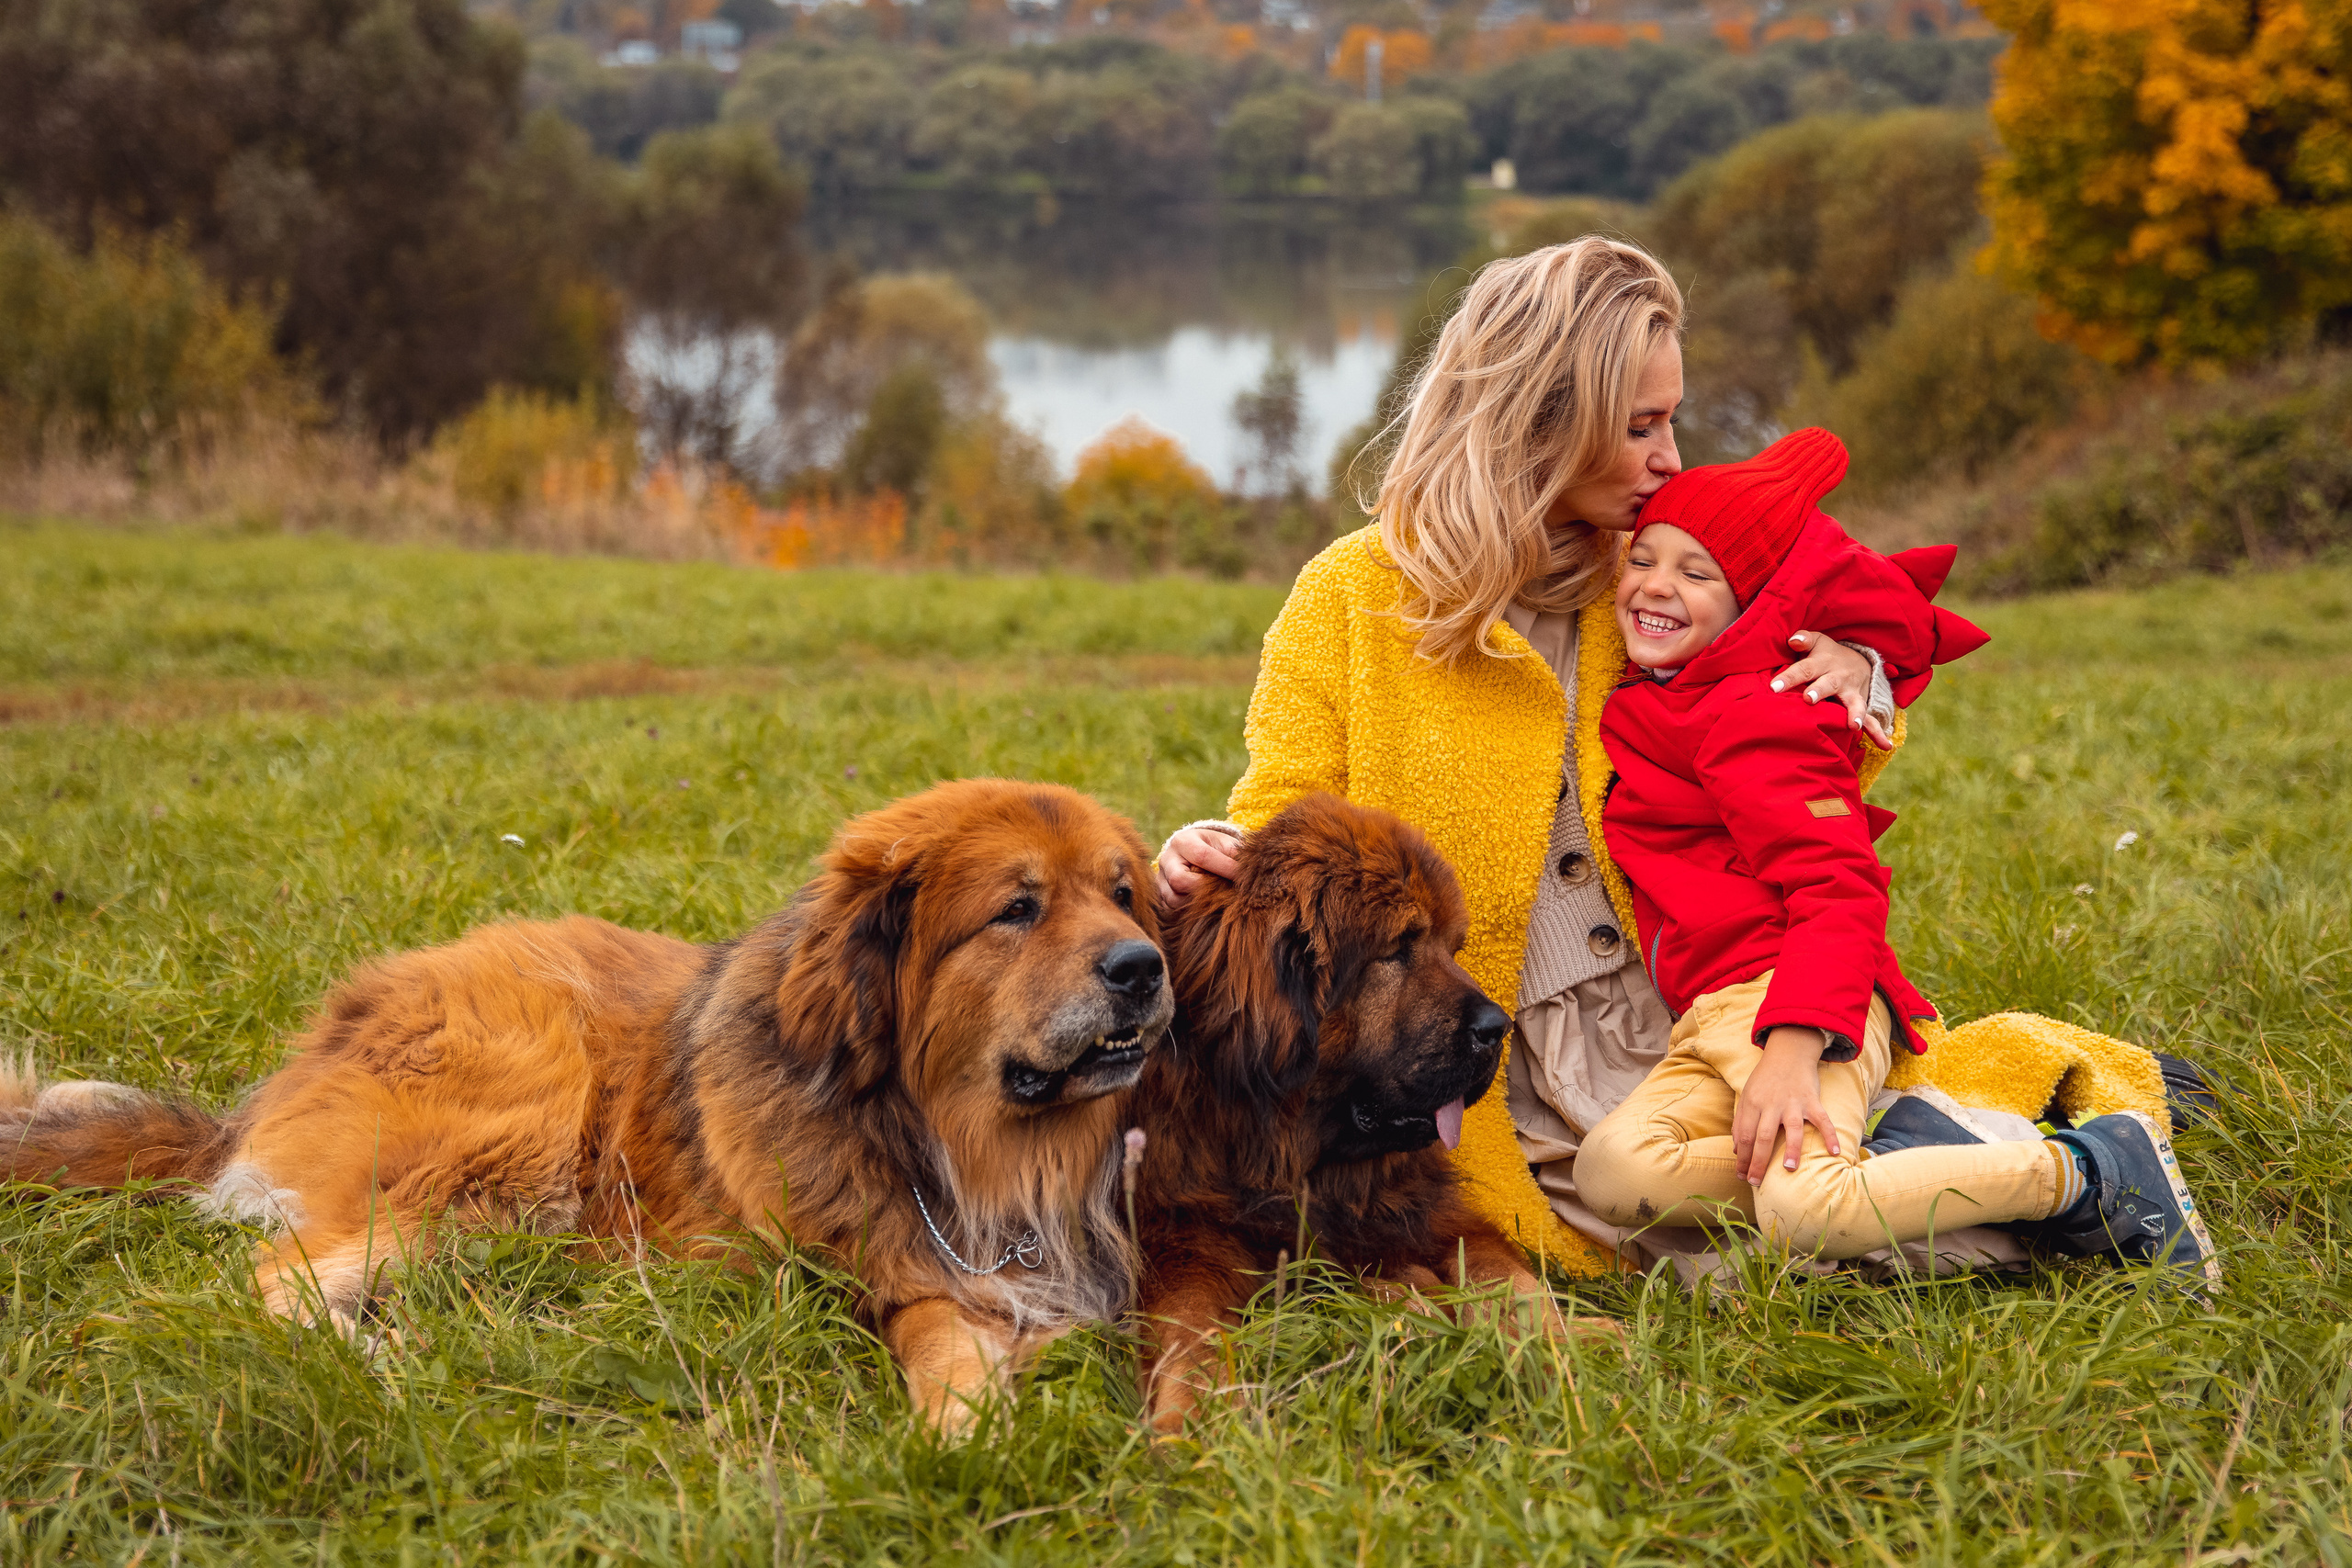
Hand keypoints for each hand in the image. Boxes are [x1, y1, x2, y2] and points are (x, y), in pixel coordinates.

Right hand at [1154, 825, 1240, 904]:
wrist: (1190, 853)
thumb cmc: (1211, 848)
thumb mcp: (1222, 843)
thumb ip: (1233, 852)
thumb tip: (1245, 868)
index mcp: (1183, 841)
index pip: (1202, 856)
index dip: (1224, 868)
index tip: (1242, 876)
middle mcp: (1167, 859)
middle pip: (1179, 880)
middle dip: (1204, 888)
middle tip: (1222, 891)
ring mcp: (1160, 879)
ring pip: (1173, 898)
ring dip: (1196, 903)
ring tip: (1214, 899)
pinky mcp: (1160, 895)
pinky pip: (1171, 909)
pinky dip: (1188, 910)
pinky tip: (1203, 906)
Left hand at [1732, 1027, 1838, 1184]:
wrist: (1788, 1052)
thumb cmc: (1765, 1079)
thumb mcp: (1747, 1096)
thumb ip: (1741, 1121)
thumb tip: (1737, 1150)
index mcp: (1752, 1103)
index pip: (1744, 1135)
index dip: (1741, 1158)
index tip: (1741, 1175)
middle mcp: (1771, 1104)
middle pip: (1763, 1136)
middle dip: (1758, 1162)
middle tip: (1756, 1182)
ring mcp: (1793, 1102)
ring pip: (1791, 1128)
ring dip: (1791, 1150)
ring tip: (1789, 1169)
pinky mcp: (1812, 1100)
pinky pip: (1822, 1119)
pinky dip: (1829, 1135)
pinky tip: (1834, 1152)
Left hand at [1771, 631, 1891, 749]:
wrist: (1859, 662)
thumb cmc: (1826, 654)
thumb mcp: (1817, 642)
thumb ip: (1803, 639)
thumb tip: (1793, 640)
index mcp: (1823, 662)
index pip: (1804, 668)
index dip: (1789, 677)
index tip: (1774, 687)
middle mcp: (1839, 677)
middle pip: (1829, 683)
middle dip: (1820, 691)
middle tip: (1808, 699)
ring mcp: (1852, 692)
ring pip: (1854, 702)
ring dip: (1854, 713)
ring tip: (1853, 726)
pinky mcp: (1861, 704)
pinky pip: (1871, 720)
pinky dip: (1877, 733)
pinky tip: (1885, 745)